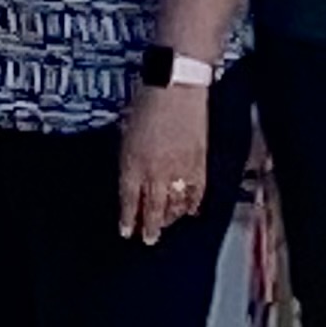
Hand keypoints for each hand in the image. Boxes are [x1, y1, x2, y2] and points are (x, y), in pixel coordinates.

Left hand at [116, 81, 212, 243]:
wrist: (176, 86)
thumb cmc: (146, 104)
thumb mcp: (126, 133)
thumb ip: (129, 160)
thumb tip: (132, 183)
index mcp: (132, 162)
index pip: (129, 199)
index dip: (128, 218)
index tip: (127, 231)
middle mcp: (155, 171)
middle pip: (152, 208)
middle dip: (149, 227)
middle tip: (148, 240)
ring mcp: (179, 168)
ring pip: (175, 204)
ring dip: (170, 218)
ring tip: (167, 225)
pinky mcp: (199, 162)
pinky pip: (196, 192)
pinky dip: (192, 204)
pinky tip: (189, 210)